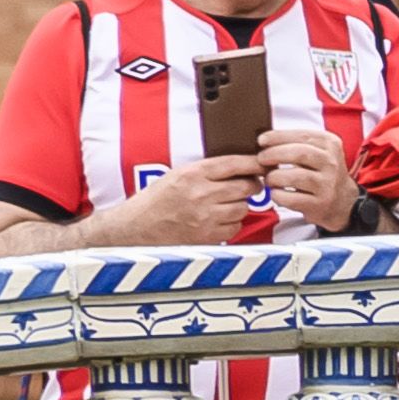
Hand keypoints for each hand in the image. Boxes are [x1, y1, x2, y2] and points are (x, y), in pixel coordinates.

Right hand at [106, 153, 270, 245]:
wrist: (135, 228)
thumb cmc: (156, 200)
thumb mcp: (177, 175)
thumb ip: (206, 171)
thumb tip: (240, 167)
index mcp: (192, 174)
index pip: (234, 163)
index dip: (254, 163)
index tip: (263, 164)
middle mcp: (201, 194)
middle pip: (246, 187)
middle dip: (251, 186)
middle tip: (248, 186)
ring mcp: (205, 216)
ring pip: (243, 208)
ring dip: (239, 206)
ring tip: (224, 205)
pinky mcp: (207, 236)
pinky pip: (235, 227)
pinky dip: (231, 224)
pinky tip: (217, 220)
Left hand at [257, 120, 358, 232]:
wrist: (342, 202)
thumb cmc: (320, 172)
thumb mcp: (318, 151)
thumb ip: (296, 143)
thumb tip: (264, 140)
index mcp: (330, 144)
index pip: (302, 136)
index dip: (278, 136)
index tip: (261, 140)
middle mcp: (331, 163)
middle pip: (299, 153)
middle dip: (274, 154)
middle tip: (261, 158)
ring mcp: (327, 185)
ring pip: (294, 176)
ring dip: (274, 177)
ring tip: (269, 178)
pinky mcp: (319, 204)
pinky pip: (291, 198)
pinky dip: (277, 195)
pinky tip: (276, 192)